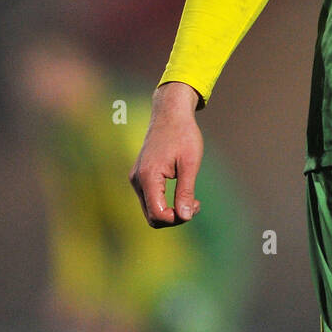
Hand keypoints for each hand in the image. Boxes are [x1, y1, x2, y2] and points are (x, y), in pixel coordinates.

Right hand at [129, 81, 203, 225]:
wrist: (170, 112)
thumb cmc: (183, 134)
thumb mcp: (190, 163)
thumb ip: (186, 191)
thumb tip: (185, 217)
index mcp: (148, 176)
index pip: (157, 214)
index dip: (176, 218)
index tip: (194, 205)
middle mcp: (137, 180)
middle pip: (152, 216)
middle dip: (174, 217)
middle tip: (195, 203)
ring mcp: (136, 178)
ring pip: (151, 209)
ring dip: (171, 210)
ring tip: (192, 198)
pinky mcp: (140, 176)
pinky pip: (151, 198)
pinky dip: (165, 201)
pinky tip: (182, 190)